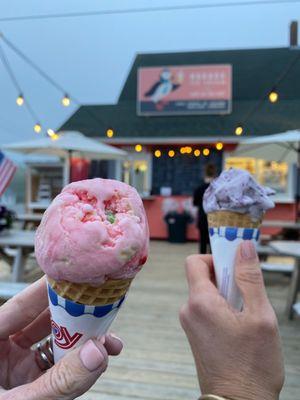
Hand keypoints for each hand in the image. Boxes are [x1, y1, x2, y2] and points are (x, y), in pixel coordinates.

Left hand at [0, 277, 122, 399]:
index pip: (18, 306)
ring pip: (54, 343)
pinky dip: (79, 363)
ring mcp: (16, 368)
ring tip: (107, 338)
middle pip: (41, 322)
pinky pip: (59, 365)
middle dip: (74, 315)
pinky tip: (99, 358)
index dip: (46, 288)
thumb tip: (96, 353)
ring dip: (82, 341)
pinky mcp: (31, 382)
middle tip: (99, 305)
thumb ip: (57, 381)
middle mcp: (2, 351)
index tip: (73, 274)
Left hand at [179, 241, 283, 399]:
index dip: (216, 256)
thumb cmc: (251, 367)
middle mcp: (189, 310)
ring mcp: (191, 323)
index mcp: (200, 302)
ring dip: (227, 296)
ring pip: (208, 294)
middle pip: (203, 277)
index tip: (235, 261)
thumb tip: (243, 248)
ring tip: (246, 317)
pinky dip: (222, 309)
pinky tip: (239, 327)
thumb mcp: (259, 316)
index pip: (195, 261)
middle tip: (248, 295)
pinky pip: (207, 309)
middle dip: (226, 279)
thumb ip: (249, 278)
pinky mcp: (196, 334)